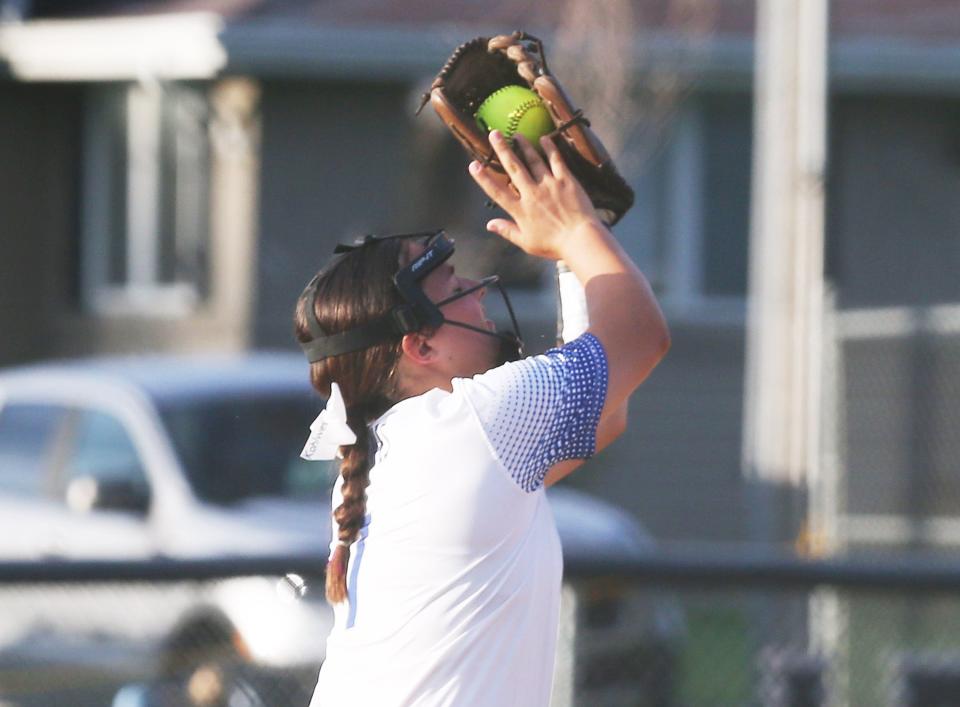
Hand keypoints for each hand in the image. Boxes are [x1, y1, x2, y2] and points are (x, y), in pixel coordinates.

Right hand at [468, 131, 603, 260]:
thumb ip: (507, 231)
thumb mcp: (526, 243)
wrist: (580, 240)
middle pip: (514, 167)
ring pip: (533, 160)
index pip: (497, 191)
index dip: (484, 178)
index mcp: (520, 210)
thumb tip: (490, 224)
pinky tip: (544, 139)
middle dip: (502, 149)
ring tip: (517, 135)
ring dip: (524, 146)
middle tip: (494, 134)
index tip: (473, 165)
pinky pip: (556, 161)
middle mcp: (532, 194)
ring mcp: (549, 185)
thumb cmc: (553, 245)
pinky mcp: (566, 181)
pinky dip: (550, 149)